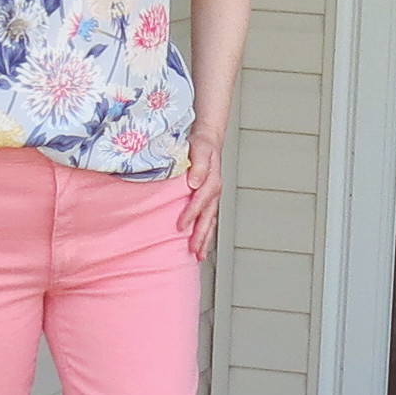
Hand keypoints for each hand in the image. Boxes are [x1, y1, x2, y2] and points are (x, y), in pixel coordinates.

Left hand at [179, 129, 222, 260]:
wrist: (209, 139)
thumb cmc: (202, 144)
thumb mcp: (200, 148)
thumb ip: (199, 165)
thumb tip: (194, 182)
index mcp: (212, 180)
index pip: (201, 200)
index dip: (191, 214)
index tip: (180, 226)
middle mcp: (215, 191)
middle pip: (208, 217)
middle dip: (201, 235)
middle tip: (192, 250)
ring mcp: (214, 197)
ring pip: (210, 221)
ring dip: (205, 238)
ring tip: (198, 255)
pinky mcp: (210, 199)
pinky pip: (209, 219)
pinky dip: (206, 232)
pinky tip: (200, 243)